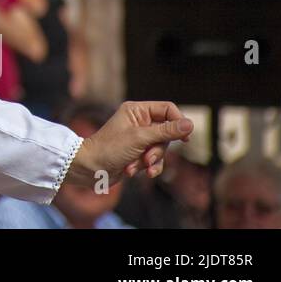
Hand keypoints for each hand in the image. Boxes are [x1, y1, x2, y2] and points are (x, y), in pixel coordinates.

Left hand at [66, 101, 193, 189]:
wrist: (89, 168)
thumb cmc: (110, 149)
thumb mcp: (141, 139)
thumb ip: (166, 131)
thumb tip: (190, 124)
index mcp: (137, 110)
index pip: (168, 109)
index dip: (178, 122)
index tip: (184, 138)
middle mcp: (138, 121)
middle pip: (167, 132)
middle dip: (159, 149)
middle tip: (147, 157)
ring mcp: (138, 138)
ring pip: (161, 148)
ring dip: (152, 160)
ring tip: (140, 167)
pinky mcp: (137, 153)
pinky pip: (154, 159)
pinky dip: (147, 167)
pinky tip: (133, 172)